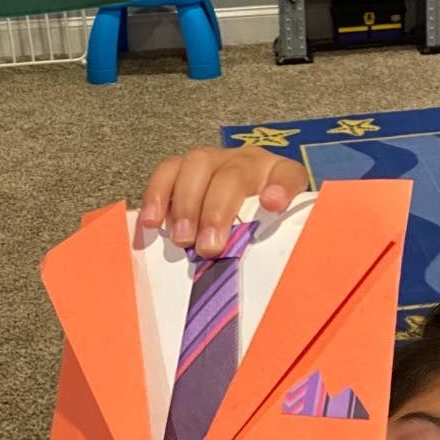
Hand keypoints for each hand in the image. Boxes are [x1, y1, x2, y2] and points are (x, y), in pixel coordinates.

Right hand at [139, 147, 308, 256]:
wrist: (240, 209)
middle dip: (217, 211)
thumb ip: (277, 246)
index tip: (273, 205)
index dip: (281, 188)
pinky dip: (157, 195)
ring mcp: (214, 160)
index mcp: (278, 177)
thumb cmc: (258, 227)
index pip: (288, 176)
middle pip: (233, 175)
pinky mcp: (184, 166)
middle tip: (208, 247)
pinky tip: (152, 222)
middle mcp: (246, 162)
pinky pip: (168, 171)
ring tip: (181, 239)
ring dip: (186, 203)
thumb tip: (275, 280)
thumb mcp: (275, 236)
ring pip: (198, 165)